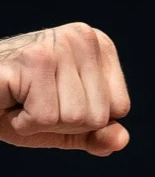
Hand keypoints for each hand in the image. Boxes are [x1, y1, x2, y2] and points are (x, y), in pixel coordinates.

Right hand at [0, 23, 129, 155]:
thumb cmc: (16, 104)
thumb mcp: (65, 126)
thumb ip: (97, 135)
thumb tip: (122, 139)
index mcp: (97, 45)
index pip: (119, 109)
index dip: (84, 120)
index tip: (53, 100)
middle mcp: (81, 37)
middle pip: (98, 116)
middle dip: (62, 123)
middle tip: (32, 101)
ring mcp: (57, 45)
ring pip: (75, 118)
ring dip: (41, 122)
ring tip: (20, 100)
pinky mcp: (33, 59)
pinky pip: (46, 117)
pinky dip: (24, 122)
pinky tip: (9, 99)